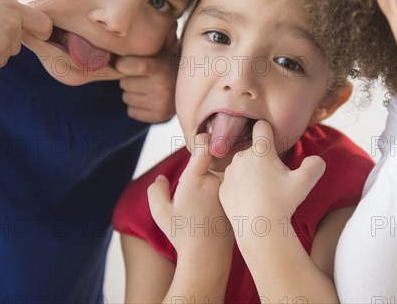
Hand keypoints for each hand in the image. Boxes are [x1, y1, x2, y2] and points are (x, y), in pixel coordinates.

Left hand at [116, 24, 178, 122]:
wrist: (191, 92)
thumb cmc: (173, 65)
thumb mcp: (171, 48)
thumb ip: (164, 34)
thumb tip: (165, 15)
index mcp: (160, 69)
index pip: (130, 66)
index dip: (124, 64)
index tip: (126, 63)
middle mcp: (160, 88)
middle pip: (125, 83)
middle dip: (130, 78)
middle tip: (143, 76)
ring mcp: (158, 105)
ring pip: (127, 97)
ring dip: (132, 92)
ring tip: (148, 87)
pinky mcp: (156, 117)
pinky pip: (132, 111)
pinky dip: (137, 106)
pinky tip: (149, 99)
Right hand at [147, 134, 232, 256]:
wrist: (208, 257)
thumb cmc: (182, 235)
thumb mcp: (161, 213)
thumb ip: (156, 191)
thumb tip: (162, 179)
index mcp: (196, 178)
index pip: (205, 145)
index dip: (203, 140)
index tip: (202, 141)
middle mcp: (216, 180)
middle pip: (218, 158)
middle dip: (211, 161)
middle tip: (205, 170)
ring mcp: (230, 190)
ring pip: (228, 172)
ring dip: (223, 175)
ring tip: (214, 190)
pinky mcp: (240, 199)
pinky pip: (237, 184)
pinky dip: (234, 186)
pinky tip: (227, 199)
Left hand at [219, 120, 325, 236]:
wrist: (259, 229)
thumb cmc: (283, 204)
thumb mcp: (305, 183)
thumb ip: (315, 165)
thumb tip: (316, 160)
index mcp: (260, 151)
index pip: (261, 126)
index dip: (268, 130)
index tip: (273, 139)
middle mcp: (241, 157)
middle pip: (253, 150)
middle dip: (263, 158)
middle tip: (274, 178)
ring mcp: (229, 173)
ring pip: (242, 165)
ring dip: (250, 172)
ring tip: (262, 192)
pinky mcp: (222, 188)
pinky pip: (233, 182)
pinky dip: (241, 187)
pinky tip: (250, 200)